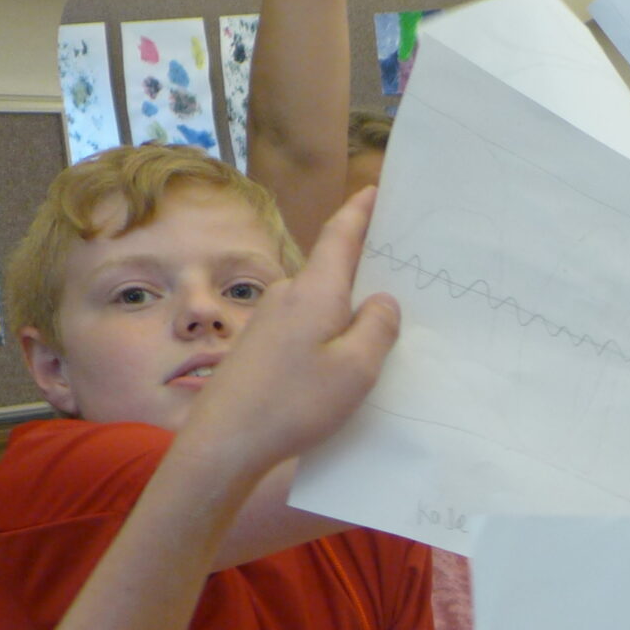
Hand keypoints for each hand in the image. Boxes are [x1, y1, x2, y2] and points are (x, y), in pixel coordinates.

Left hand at [190, 186, 397, 476]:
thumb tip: (382, 301)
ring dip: (347, 315)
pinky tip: (341, 366)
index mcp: (315, 291)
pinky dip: (329, 337)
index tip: (375, 188)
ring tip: (381, 337)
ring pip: (321, 307)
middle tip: (404, 280)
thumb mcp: (355, 369)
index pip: (340, 236)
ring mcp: (269, 321)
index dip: (360, 211)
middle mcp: (289, 295)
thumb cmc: (294, 403)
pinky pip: (306, 329)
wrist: (225, 441)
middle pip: (334, 273)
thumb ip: (377, 328)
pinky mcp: (260, 347)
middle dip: (365, 274)